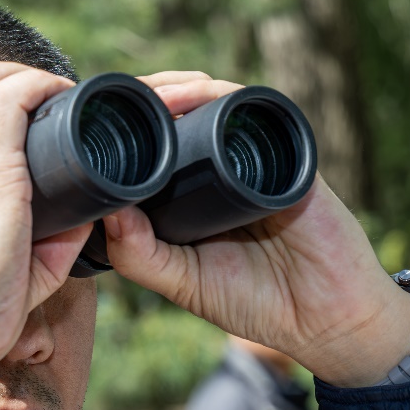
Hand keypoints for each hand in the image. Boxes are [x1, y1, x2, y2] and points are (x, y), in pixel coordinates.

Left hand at [102, 72, 409, 386]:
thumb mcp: (182, 283)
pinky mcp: (287, 154)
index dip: (121, 132)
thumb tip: (102, 212)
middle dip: (142, 99)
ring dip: (175, 89)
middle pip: (176, 115)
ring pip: (210, 102)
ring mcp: (254, 157)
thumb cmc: (255, 303)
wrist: (325, 320)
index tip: (84, 123)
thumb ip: (139, 255)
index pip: (151, 149)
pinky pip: (253, 112)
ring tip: (143, 94)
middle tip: (107, 98)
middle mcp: (218, 168)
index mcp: (189, 195)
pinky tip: (192, 95)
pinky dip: (221, 98)